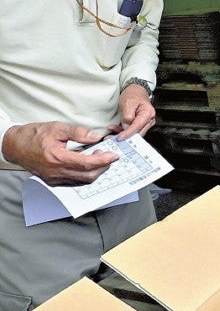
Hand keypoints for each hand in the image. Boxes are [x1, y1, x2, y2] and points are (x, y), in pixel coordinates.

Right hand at [2, 122, 117, 185]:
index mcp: (57, 158)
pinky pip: (74, 182)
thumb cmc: (33, 135)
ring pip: (82, 181)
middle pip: (88, 176)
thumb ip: (77, 132)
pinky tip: (88, 165)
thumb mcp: (56, 128)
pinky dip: (85, 175)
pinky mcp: (53, 182)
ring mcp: (54, 179)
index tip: (113, 155)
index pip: (87, 164)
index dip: (103, 160)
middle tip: (108, 156)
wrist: (15, 146)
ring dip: (95, 172)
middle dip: (102, 167)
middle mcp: (56, 172)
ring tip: (98, 158)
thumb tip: (95, 136)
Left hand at [109, 84, 155, 139]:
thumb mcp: (128, 102)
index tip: (120, 137)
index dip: (128, 133)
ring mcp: (145, 123)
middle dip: (125, 136)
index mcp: (148, 113)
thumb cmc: (134, 94)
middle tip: (113, 138)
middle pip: (137, 132)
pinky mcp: (140, 124)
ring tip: (111, 132)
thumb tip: (126, 126)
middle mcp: (149, 120)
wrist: (136, 91)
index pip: (137, 126)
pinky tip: (115, 128)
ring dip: (122, 133)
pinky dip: (123, 130)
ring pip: (134, 132)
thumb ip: (128, 116)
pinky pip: (132, 130)